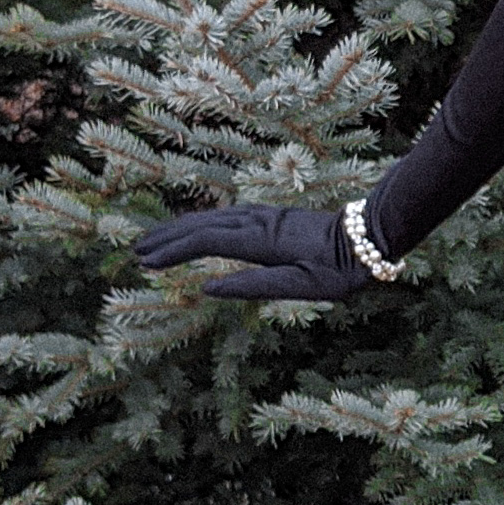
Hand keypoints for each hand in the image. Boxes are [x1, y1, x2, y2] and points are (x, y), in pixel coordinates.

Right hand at [132, 200, 368, 303]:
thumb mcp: (300, 287)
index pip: (204, 242)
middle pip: (200, 226)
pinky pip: (225, 217)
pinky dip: (202, 224)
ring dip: (180, 229)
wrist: (368, 237)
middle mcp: (256, 222)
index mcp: (259, 240)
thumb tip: (206, 288)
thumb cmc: (339, 270)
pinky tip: (195, 229)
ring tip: (155, 242)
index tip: (145, 263)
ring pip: (211, 219)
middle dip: (166, 239)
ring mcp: (263, 216)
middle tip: (135, 251)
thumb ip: (253, 287)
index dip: (172, 252)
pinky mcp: (271, 217)